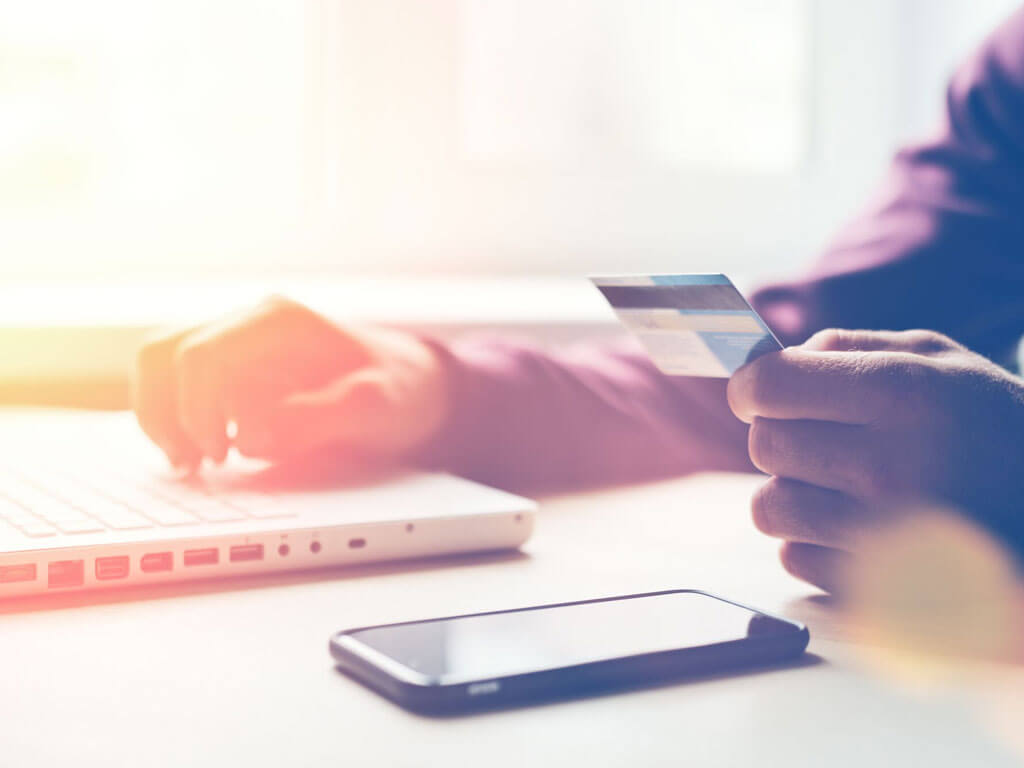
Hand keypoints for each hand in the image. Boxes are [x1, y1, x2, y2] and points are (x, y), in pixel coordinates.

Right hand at [133, 297, 448, 469]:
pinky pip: (175, 382)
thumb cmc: (398, 389)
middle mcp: (249, 322)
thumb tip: (258, 434)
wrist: (412, 384)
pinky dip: (173, 418)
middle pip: (164, 353)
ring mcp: (236, 342)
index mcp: (278, 320)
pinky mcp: (231, 367)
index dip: (196, 410)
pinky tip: (199, 453)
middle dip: (167, 414)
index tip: (221, 454)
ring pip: (159, 364)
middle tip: (195, 465)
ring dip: (161, 415)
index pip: (201, 354)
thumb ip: (323, 417)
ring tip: (190, 462)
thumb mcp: (378, 406)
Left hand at [727, 329, 1023, 592]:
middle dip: (780, 436)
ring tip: (841, 486)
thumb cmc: (992, 428)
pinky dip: (813, 542)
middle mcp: (887, 464)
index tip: (759, 393)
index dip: (752, 386)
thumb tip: (765, 360)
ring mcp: (881, 536)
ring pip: (769, 507)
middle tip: (820, 439)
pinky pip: (793, 557)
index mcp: (899, 392)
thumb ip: (847, 347)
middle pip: (764, 445)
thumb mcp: (940, 360)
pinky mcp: (877, 591)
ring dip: (792, 493)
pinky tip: (859, 529)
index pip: (770, 384)